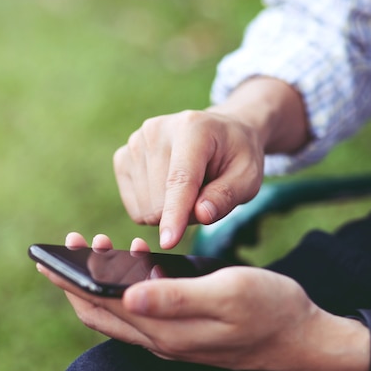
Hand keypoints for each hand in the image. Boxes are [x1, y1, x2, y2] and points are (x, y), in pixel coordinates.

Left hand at [37, 233, 370, 370]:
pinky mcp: (181, 327)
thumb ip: (176, 298)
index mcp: (164, 331)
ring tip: (100, 244)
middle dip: (77, 280)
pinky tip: (136, 256)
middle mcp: (160, 338)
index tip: (49, 258)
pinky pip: (142, 305)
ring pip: (119, 308)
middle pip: (100, 311)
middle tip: (68, 244)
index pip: (100, 307)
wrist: (301, 337)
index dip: (71, 282)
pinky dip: (128, 282)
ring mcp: (170, 335)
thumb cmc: (269, 310)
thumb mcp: (226, 295)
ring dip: (102, 279)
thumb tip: (125, 297)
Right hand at [113, 77, 309, 248]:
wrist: (217, 132)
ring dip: (169, 212)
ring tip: (187, 189)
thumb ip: (227, 196)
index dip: (175, 213)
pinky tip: (166, 190)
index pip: (179, 180)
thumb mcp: (248, 176)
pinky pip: (134, 208)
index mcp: (192, 128)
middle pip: (159, 201)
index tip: (168, 242)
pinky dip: (152, 209)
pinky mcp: (122, 158)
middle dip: (185, 213)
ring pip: (145, 209)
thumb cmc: (234, 156)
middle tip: (203, 195)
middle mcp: (156, 130)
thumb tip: (201, 214)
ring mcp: (135, 143)